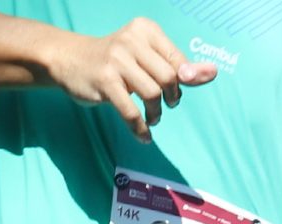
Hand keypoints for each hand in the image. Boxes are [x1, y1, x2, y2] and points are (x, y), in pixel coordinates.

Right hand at [47, 17, 215, 142]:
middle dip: (172, 97)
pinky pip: (131, 111)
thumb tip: (211, 73)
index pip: (177, 59)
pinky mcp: (105, 81)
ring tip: (153, 118)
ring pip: (153, 93)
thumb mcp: (144, 57)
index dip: (184, 81)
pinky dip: (141, 129)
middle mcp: (132, 40)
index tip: (176, 94)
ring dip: (156, 113)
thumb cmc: (113, 61)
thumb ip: (176, 66)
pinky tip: (144, 136)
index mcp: (145, 30)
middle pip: (169, 77)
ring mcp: (117, 60)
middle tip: (165, 106)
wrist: (69, 59)